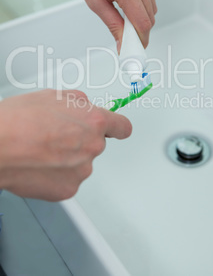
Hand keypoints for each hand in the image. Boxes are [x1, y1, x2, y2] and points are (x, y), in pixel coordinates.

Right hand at [0, 89, 131, 200]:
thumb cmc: (19, 120)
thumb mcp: (54, 96)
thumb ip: (78, 104)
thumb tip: (83, 109)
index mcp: (94, 121)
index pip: (122, 126)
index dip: (118, 128)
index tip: (119, 130)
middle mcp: (93, 147)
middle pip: (95, 144)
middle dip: (80, 140)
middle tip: (55, 136)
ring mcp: (82, 170)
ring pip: (81, 163)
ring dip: (68, 158)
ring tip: (42, 150)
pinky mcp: (68, 189)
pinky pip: (68, 179)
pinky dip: (57, 175)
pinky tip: (39, 165)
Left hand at [58, 0, 156, 49]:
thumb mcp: (93, 0)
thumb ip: (112, 23)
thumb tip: (122, 42)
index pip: (143, 23)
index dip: (140, 40)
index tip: (133, 49)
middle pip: (151, 17)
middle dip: (140, 30)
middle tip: (125, 35)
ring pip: (152, 6)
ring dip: (141, 16)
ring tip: (120, 13)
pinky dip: (141, 2)